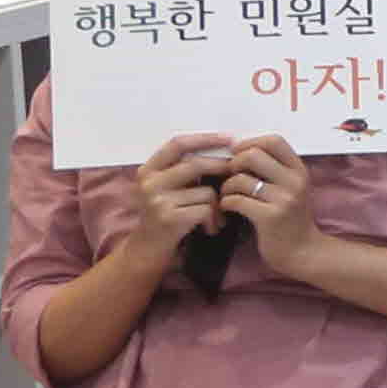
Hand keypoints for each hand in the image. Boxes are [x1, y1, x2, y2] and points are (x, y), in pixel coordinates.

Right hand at [124, 135, 234, 257]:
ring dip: (220, 204)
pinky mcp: (168, 218)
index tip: (231, 138)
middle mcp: (149, 181)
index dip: (205, 138)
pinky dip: (214, 219)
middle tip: (239, 177)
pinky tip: (211, 228)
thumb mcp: (169, 188)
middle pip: (196, 164)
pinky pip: (206, 210)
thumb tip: (228, 151)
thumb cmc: (168, 215)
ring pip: (206, 191)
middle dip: (223, 169)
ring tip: (219, 216)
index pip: (178, 143)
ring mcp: (157, 200)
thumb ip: (186, 170)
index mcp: (149, 169)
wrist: (147, 250)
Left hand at [218, 137, 322, 271]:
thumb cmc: (291, 219)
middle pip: (252, 155)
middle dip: (233, 164)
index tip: (238, 154)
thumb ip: (274, 170)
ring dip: (226, 187)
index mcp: (299, 170)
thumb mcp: (291, 189)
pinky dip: (225, 203)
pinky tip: (228, 208)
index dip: (250, 143)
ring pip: (240, 179)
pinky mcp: (270, 217)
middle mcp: (295, 181)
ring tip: (228, 195)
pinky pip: (236, 200)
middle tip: (231, 176)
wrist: (303, 252)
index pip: (273, 140)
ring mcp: (284, 199)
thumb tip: (240, 151)